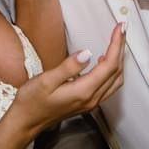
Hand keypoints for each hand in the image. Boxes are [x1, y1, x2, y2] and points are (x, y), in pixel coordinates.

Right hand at [9, 22, 125, 137]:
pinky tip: (103, 61)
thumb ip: (68, 67)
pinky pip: (108, 86)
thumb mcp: (46, 80)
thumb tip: (87, 53)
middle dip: (121, 48)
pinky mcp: (87, 103)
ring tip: (117, 42)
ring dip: (119, 60)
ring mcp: (91, 103)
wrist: (26, 122)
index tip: (120, 27)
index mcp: (83, 91)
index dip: (116, 44)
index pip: (109, 65)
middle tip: (122, 29)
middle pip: (116, 71)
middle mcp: (91, 98)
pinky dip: (112, 71)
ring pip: (115, 80)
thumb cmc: (32, 101)